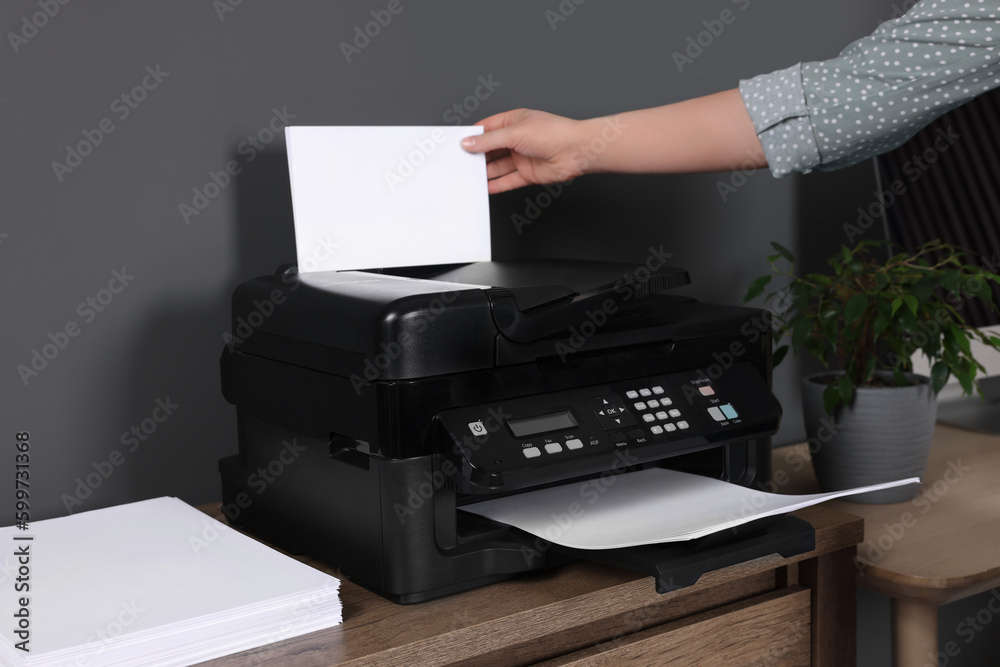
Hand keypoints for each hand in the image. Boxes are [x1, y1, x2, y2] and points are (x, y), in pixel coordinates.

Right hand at [461, 109, 589, 193]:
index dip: (472, 136)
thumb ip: (489, 141)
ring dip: (485, 172)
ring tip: (469, 177)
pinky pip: (508, 180)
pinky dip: (497, 185)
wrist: (577, 151)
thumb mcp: (514, 132)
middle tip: (459, 163)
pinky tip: (485, 187)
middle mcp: (517, 139)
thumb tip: (469, 143)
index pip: (486, 128)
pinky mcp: (528, 174)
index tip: (457, 144)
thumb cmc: (553, 133)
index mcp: (513, 122)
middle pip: (490, 149)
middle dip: (476, 156)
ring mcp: (522, 157)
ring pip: (498, 166)